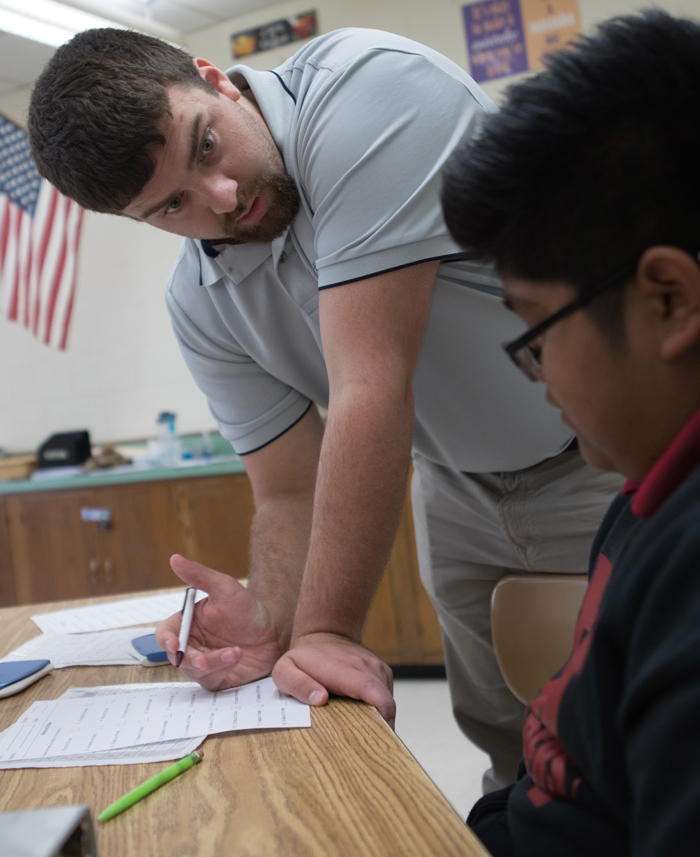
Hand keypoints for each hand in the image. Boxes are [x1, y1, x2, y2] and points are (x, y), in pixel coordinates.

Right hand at [156, 555, 281, 690]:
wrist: (273, 630)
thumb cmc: (247, 607)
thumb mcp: (224, 587)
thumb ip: (199, 575)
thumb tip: (174, 558)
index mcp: (187, 624)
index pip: (166, 633)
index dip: (166, 639)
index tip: (174, 644)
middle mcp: (192, 644)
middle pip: (176, 657)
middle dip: (190, 659)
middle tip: (203, 660)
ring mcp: (203, 662)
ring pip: (194, 671)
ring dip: (213, 663)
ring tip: (235, 652)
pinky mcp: (218, 677)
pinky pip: (211, 680)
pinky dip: (222, 670)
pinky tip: (237, 657)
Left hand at [271, 632, 395, 727]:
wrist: (325, 633)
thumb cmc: (304, 658)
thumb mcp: (286, 670)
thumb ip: (298, 685)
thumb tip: (321, 699)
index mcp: (343, 669)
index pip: (372, 691)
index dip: (382, 715)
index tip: (379, 735)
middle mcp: (365, 667)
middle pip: (385, 703)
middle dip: (380, 726)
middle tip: (363, 746)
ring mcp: (377, 668)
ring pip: (387, 701)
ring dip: (377, 718)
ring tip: (359, 728)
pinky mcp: (382, 672)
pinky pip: (386, 696)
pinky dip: (378, 708)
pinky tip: (361, 712)